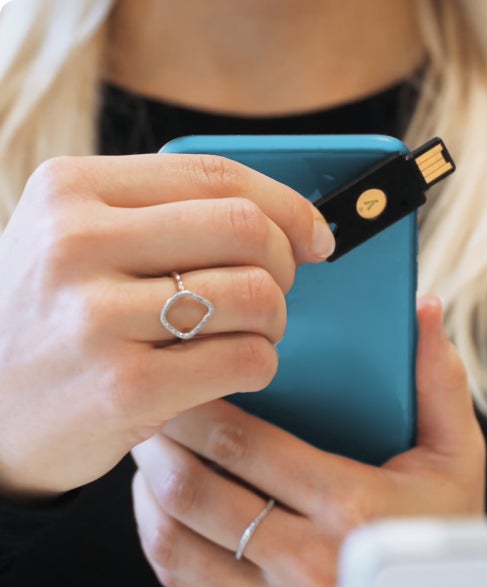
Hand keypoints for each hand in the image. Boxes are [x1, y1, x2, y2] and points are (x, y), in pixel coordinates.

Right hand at [0, 154, 333, 498]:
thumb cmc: (49, 320)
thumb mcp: (75, 242)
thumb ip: (164, 216)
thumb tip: (293, 223)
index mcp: (71, 190)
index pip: (216, 176)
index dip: (287, 205)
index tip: (315, 237)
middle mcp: (77, 244)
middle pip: (247, 230)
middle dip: (285, 265)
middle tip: (273, 294)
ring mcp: (97, 318)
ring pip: (257, 295)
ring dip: (274, 322)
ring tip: (245, 335)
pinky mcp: (126, 389)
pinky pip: (248, 360)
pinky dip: (261, 365)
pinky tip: (230, 371)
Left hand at [130, 296, 485, 586]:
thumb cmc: (446, 534)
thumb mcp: (459, 457)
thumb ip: (440, 381)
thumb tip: (424, 309)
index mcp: (353, 508)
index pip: (244, 446)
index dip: (197, 407)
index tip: (180, 377)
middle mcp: (307, 562)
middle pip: (195, 492)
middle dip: (161, 441)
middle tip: (153, 406)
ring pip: (174, 541)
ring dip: (150, 488)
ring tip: (153, 450)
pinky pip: (183, 582)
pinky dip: (159, 536)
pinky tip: (165, 504)